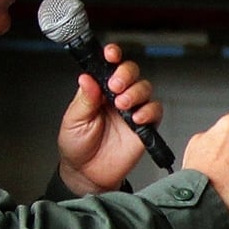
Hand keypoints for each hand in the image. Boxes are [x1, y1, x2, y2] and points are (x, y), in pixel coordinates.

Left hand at [57, 46, 162, 192]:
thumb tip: (87, 78)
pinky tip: (136, 118)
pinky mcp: (144, 127)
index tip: (111, 54)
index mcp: (98, 91)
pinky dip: (149, 111)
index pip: (108, 66)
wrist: (87, 174)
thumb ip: (84, 99)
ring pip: (144, 88)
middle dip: (126, 74)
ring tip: (123, 105)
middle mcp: (117, 97)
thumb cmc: (77, 146)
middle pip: (131, 72)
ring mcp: (132, 111)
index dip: (112, 56)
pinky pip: (155, 111)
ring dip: (136, 93)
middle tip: (116, 86)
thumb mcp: (74, 120)